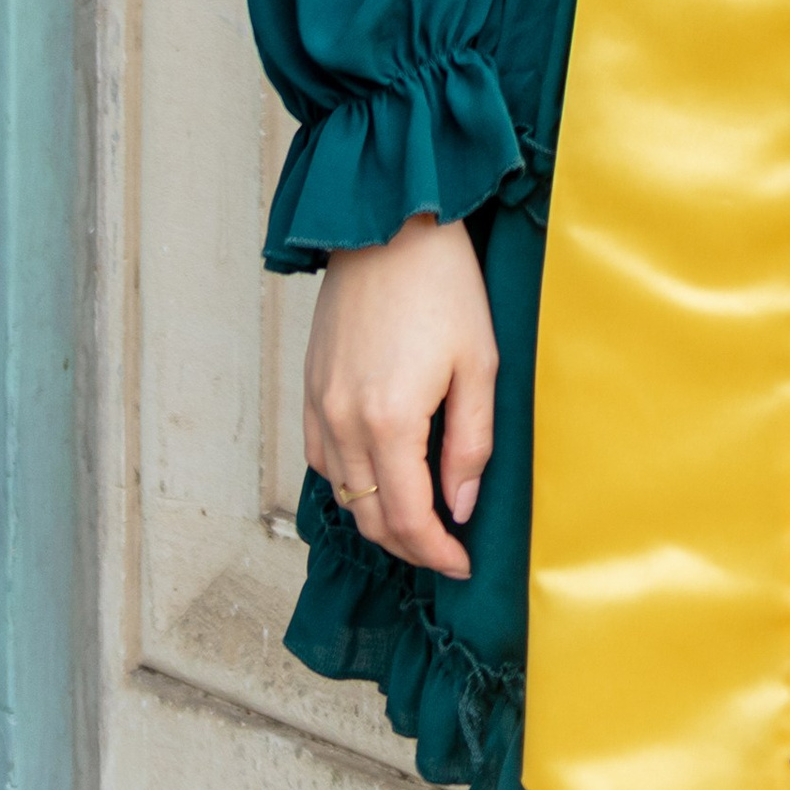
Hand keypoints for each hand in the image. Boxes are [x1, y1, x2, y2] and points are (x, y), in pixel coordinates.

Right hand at [303, 209, 496, 581]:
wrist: (388, 224)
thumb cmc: (443, 286)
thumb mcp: (478, 365)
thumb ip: (471, 444)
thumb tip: (460, 506)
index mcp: (388, 421)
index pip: (408, 519)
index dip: (436, 553)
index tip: (463, 564)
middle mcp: (343, 421)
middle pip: (369, 517)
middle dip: (409, 546)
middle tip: (446, 549)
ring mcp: (319, 404)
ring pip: (342, 493)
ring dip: (378, 517)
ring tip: (419, 518)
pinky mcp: (311, 386)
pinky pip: (322, 457)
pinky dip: (350, 481)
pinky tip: (380, 475)